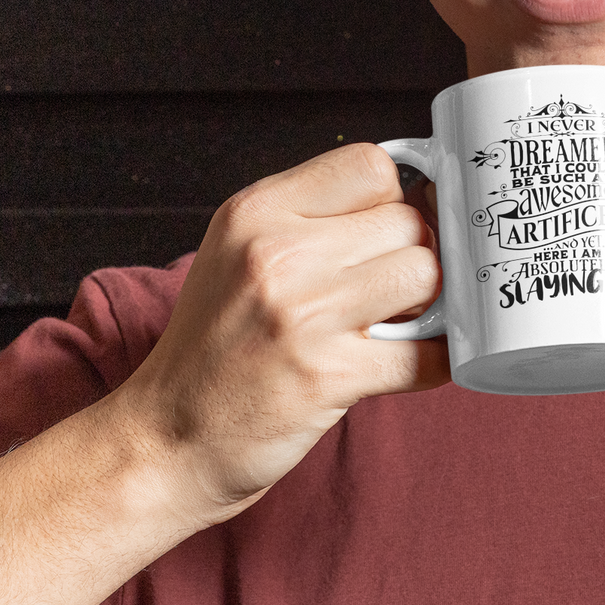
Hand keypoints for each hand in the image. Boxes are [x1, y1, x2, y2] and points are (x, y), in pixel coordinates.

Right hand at [111, 143, 449, 527]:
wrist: (167, 438)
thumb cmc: (214, 346)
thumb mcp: (237, 253)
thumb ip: (310, 219)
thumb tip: (411, 198)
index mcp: (255, 212)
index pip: (369, 165)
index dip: (392, 198)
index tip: (384, 230)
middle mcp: (279, 254)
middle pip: (408, 222)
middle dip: (411, 254)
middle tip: (388, 288)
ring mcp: (306, 315)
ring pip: (426, 275)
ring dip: (425, 302)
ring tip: (394, 321)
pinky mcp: (332, 376)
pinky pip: (429, 352)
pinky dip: (437, 359)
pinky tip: (414, 360)